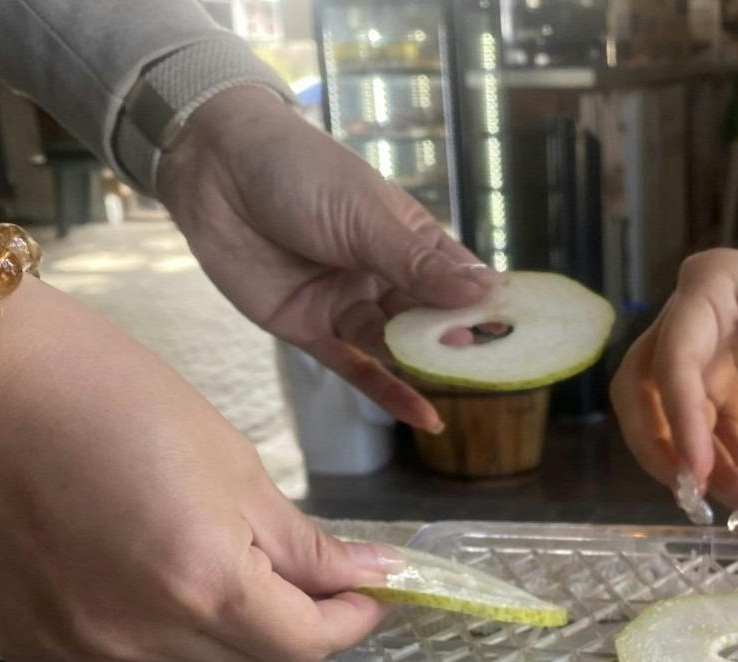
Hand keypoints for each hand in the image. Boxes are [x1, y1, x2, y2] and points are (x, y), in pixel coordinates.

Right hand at [0, 281, 398, 661]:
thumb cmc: (110, 398)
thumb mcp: (232, 463)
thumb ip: (302, 544)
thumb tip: (373, 577)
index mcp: (205, 584)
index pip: (305, 644)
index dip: (347, 620)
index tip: (364, 594)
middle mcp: (143, 639)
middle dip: (287, 627)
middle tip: (289, 578)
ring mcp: (79, 655)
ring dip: (217, 661)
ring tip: (208, 596)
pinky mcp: (28, 652)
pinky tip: (139, 606)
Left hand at [155, 86, 499, 432]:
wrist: (214, 169)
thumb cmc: (297, 171)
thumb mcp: (366, 216)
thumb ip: (419, 264)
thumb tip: (486, 293)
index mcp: (406, 238)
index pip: (459, 280)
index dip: (487, 307)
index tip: (523, 333)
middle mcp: (383, 276)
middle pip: (432, 320)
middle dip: (460, 343)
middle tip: (495, 366)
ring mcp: (348, 305)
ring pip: (398, 346)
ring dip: (428, 364)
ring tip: (464, 381)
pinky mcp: (311, 330)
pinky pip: (357, 369)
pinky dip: (389, 393)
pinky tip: (425, 418)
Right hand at [610, 244, 737, 522]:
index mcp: (709, 288)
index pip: (674, 357)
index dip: (680, 418)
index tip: (700, 473)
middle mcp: (689, 321)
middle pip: (644, 390)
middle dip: (666, 449)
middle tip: (701, 496)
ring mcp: (699, 358)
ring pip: (670, 422)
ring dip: (703, 471)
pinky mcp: (716, 390)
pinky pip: (706, 437)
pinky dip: (726, 470)